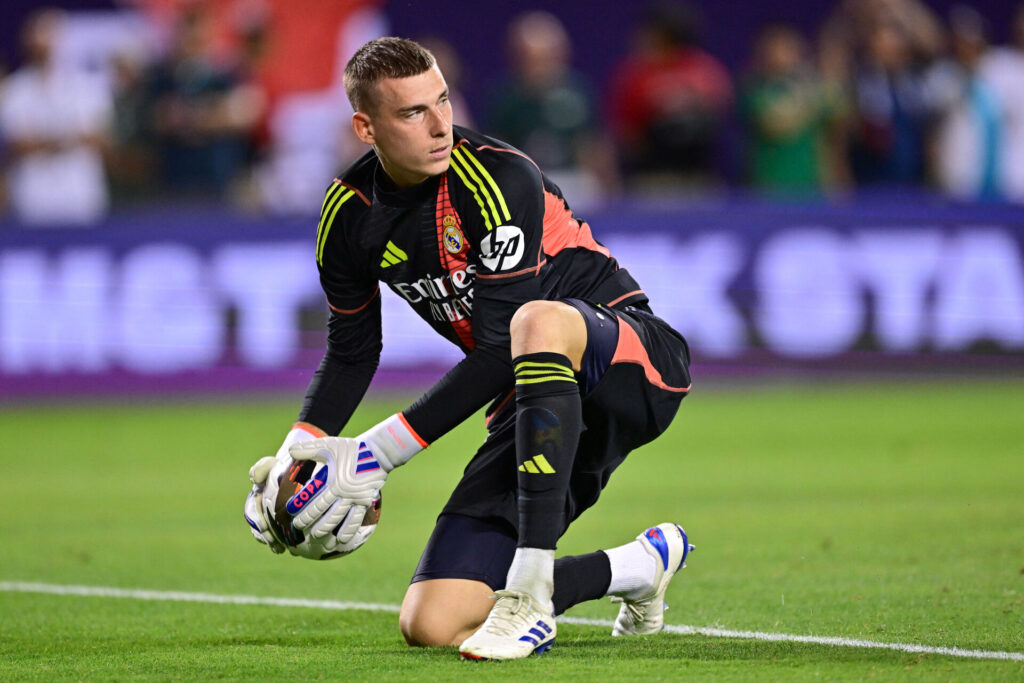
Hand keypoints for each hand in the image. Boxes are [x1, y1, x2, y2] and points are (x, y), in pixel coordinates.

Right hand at [243, 423, 324, 553]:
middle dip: (265, 536)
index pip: (252, 511)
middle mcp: (261, 508)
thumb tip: (253, 478)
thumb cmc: (284, 467)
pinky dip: (284, 542)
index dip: (257, 521)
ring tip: (281, 550)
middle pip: (259, 526)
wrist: (297, 468)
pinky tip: (294, 550)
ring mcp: (272, 516)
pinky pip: (281, 535)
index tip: (264, 527)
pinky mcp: (283, 522)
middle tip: (274, 543)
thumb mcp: (273, 463)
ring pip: (268, 533)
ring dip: (273, 542)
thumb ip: (263, 467)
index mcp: (257, 497)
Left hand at [287, 414, 425, 542]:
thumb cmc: (351, 448)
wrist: (378, 453)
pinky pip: (356, 519)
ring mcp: (354, 498)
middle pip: (322, 509)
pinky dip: (348, 531)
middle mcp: (342, 491)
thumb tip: (290, 450)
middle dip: (308, 519)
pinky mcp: (365, 502)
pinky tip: (342, 540)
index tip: (289, 510)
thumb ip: (309, 449)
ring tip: (316, 536)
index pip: (311, 494)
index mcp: (331, 479)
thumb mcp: (329, 445)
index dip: (299, 503)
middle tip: (298, 527)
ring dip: (325, 528)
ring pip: (337, 517)